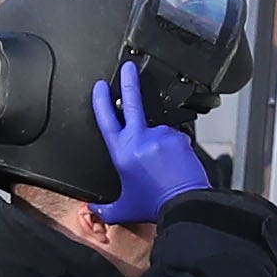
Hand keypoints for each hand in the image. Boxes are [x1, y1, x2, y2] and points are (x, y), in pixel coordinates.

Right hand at [89, 63, 209, 224]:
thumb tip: (93, 209)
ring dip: (159, 143)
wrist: (184, 204)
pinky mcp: (180, 138)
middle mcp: (140, 138)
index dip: (102, 100)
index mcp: (122, 151)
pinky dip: (174, 149)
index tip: (101, 87)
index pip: (107, 118)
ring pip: (158, 131)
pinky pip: (175, 139)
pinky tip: (175, 165)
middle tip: (129, 67)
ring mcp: (162, 136)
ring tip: (164, 168)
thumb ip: (104, 209)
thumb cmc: (154, 205)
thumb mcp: (123, 208)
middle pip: (133, 101)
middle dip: (129, 81)